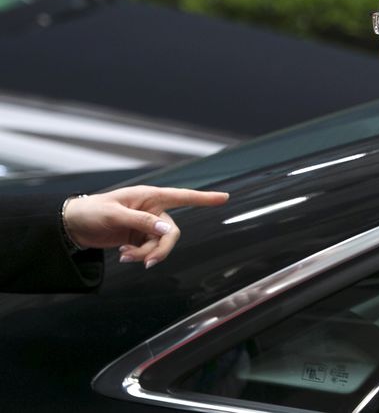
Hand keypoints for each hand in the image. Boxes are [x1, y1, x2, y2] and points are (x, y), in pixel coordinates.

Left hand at [63, 186, 228, 268]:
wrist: (73, 225)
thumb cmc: (92, 211)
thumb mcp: (115, 215)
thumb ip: (142, 222)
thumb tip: (165, 230)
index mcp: (150, 196)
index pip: (183, 196)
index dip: (204, 198)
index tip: (225, 198)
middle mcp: (153, 210)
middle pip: (172, 232)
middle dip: (161, 249)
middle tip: (147, 262)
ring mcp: (147, 225)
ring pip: (160, 244)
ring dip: (146, 254)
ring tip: (125, 258)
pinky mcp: (140, 237)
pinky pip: (149, 250)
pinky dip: (138, 256)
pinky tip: (123, 256)